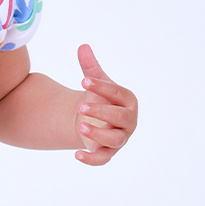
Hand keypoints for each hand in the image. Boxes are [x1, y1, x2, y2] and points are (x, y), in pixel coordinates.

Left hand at [75, 44, 137, 165]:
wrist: (94, 120)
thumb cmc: (99, 99)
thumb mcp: (95, 84)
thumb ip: (90, 68)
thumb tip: (83, 46)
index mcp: (127, 101)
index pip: (117, 93)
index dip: (101, 87)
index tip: (83, 80)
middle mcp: (128, 121)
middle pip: (119, 118)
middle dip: (101, 112)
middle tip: (80, 107)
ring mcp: (119, 138)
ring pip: (113, 140)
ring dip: (98, 134)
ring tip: (80, 125)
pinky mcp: (108, 152)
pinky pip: (103, 159)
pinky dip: (91, 159)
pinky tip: (77, 155)